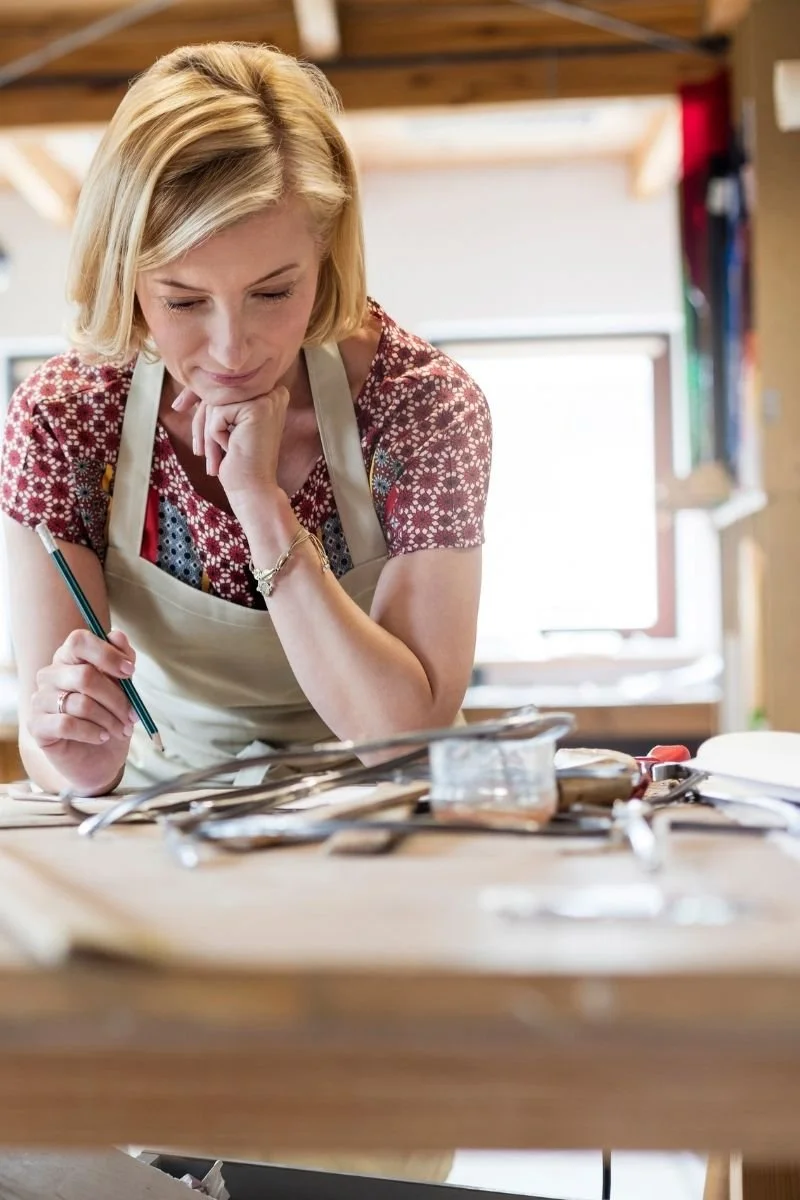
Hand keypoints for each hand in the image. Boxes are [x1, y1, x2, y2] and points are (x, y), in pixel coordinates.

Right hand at [27, 629, 137, 787]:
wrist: (98, 758)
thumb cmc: (109, 717)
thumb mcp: (123, 687)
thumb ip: (121, 661)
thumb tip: (117, 636)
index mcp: (69, 658)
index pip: (79, 641)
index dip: (107, 654)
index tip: (130, 672)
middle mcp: (50, 675)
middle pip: (85, 676)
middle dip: (116, 698)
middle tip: (132, 715)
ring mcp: (40, 700)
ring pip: (80, 703)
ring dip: (109, 719)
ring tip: (121, 730)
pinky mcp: (37, 725)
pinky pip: (67, 724)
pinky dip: (92, 732)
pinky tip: (102, 737)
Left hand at [171, 384, 289, 504]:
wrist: (252, 489)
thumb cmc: (238, 462)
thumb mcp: (225, 426)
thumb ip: (216, 404)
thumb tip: (184, 396)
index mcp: (268, 395)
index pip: (223, 385)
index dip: (195, 395)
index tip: (177, 406)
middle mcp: (272, 393)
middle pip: (217, 392)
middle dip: (200, 420)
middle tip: (198, 451)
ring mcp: (266, 400)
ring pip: (214, 403)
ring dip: (207, 434)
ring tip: (213, 458)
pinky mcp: (257, 409)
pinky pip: (217, 414)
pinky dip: (214, 436)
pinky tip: (230, 451)